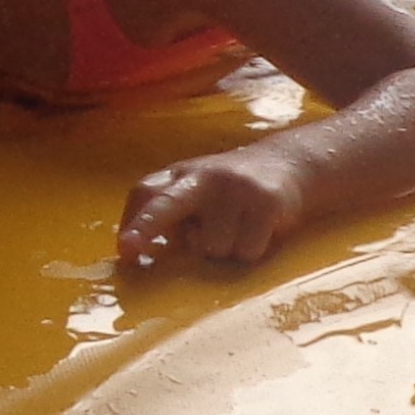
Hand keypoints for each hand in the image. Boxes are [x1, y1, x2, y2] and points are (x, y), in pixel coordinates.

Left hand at [116, 147, 299, 275]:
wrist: (288, 162)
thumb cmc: (231, 190)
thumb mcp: (196, 191)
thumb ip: (170, 214)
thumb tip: (137, 250)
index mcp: (180, 176)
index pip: (146, 193)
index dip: (134, 223)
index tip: (126, 249)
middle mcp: (204, 177)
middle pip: (166, 205)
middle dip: (146, 227)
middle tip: (130, 248)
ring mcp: (234, 188)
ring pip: (213, 248)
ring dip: (224, 251)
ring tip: (237, 229)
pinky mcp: (265, 202)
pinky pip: (246, 251)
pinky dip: (251, 252)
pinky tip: (258, 231)